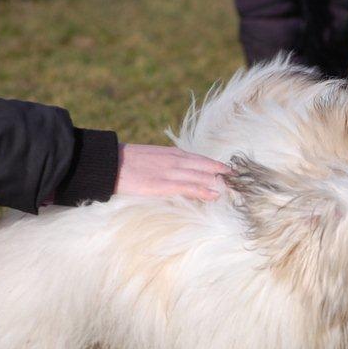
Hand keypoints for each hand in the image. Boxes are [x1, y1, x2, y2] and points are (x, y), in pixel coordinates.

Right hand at [114, 144, 228, 200]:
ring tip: (235, 190)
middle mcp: (174, 160)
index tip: (232, 173)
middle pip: (206, 167)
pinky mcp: (161, 184)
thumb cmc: (126, 163)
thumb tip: (178, 173)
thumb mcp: (151, 158)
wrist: (105, 162)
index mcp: (172, 153)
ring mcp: (169, 171)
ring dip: (219, 183)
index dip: (218, 167)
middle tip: (242, 182)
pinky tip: (215, 195)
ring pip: (201, 176)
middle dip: (224, 175)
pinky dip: (203, 191)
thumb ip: (166, 164)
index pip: (202, 159)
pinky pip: (187, 187)